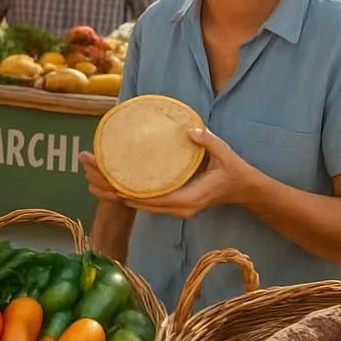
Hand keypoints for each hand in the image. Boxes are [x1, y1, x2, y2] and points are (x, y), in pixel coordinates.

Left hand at [82, 128, 257, 219]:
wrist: (245, 189)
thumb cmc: (234, 171)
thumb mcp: (224, 153)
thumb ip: (208, 142)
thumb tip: (190, 131)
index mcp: (189, 199)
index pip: (154, 200)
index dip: (131, 195)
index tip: (111, 186)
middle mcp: (180, 208)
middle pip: (143, 205)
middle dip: (119, 194)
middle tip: (95, 179)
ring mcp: (178, 209)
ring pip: (145, 206)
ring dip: (123, 196)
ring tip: (99, 183)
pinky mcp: (176, 205)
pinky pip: (151, 203)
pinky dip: (134, 196)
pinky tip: (118, 185)